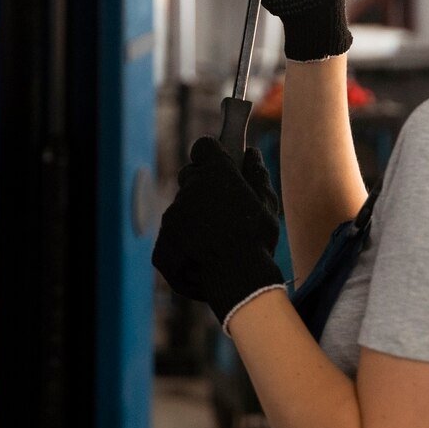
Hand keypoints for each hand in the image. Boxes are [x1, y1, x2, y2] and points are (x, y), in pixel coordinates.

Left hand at [152, 137, 285, 329]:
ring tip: (217, 241)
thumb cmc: (257, 239)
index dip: (213, 155)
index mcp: (214, 173)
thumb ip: (256, 174)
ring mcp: (170, 218)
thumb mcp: (267, 203)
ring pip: (180, 210)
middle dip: (202, 186)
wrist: (238, 281)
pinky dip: (183, 245)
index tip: (223, 165)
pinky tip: (203, 259)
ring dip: (194, 218)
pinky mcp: (161, 246)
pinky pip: (170, 238)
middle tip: (224, 208)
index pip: (204, 147)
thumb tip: (251, 153)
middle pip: (189, 176)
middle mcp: (187, 189)